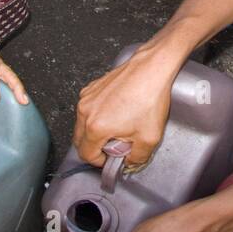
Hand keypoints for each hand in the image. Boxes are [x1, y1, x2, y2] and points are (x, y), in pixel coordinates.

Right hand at [73, 42, 178, 168]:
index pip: (86, 155)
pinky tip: (117, 111)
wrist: (151, 69)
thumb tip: (130, 162)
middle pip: (80, 140)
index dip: (100, 161)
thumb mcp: (149, 138)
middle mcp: (86, 111)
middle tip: (115, 145)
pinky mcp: (92, 87)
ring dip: (95, 131)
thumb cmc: (149, 97)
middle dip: (96, 147)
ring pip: (82, 124)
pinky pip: (88, 109)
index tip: (112, 158)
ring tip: (118, 127)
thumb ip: (137, 158)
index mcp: (95, 127)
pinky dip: (97, 115)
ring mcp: (87, 97)